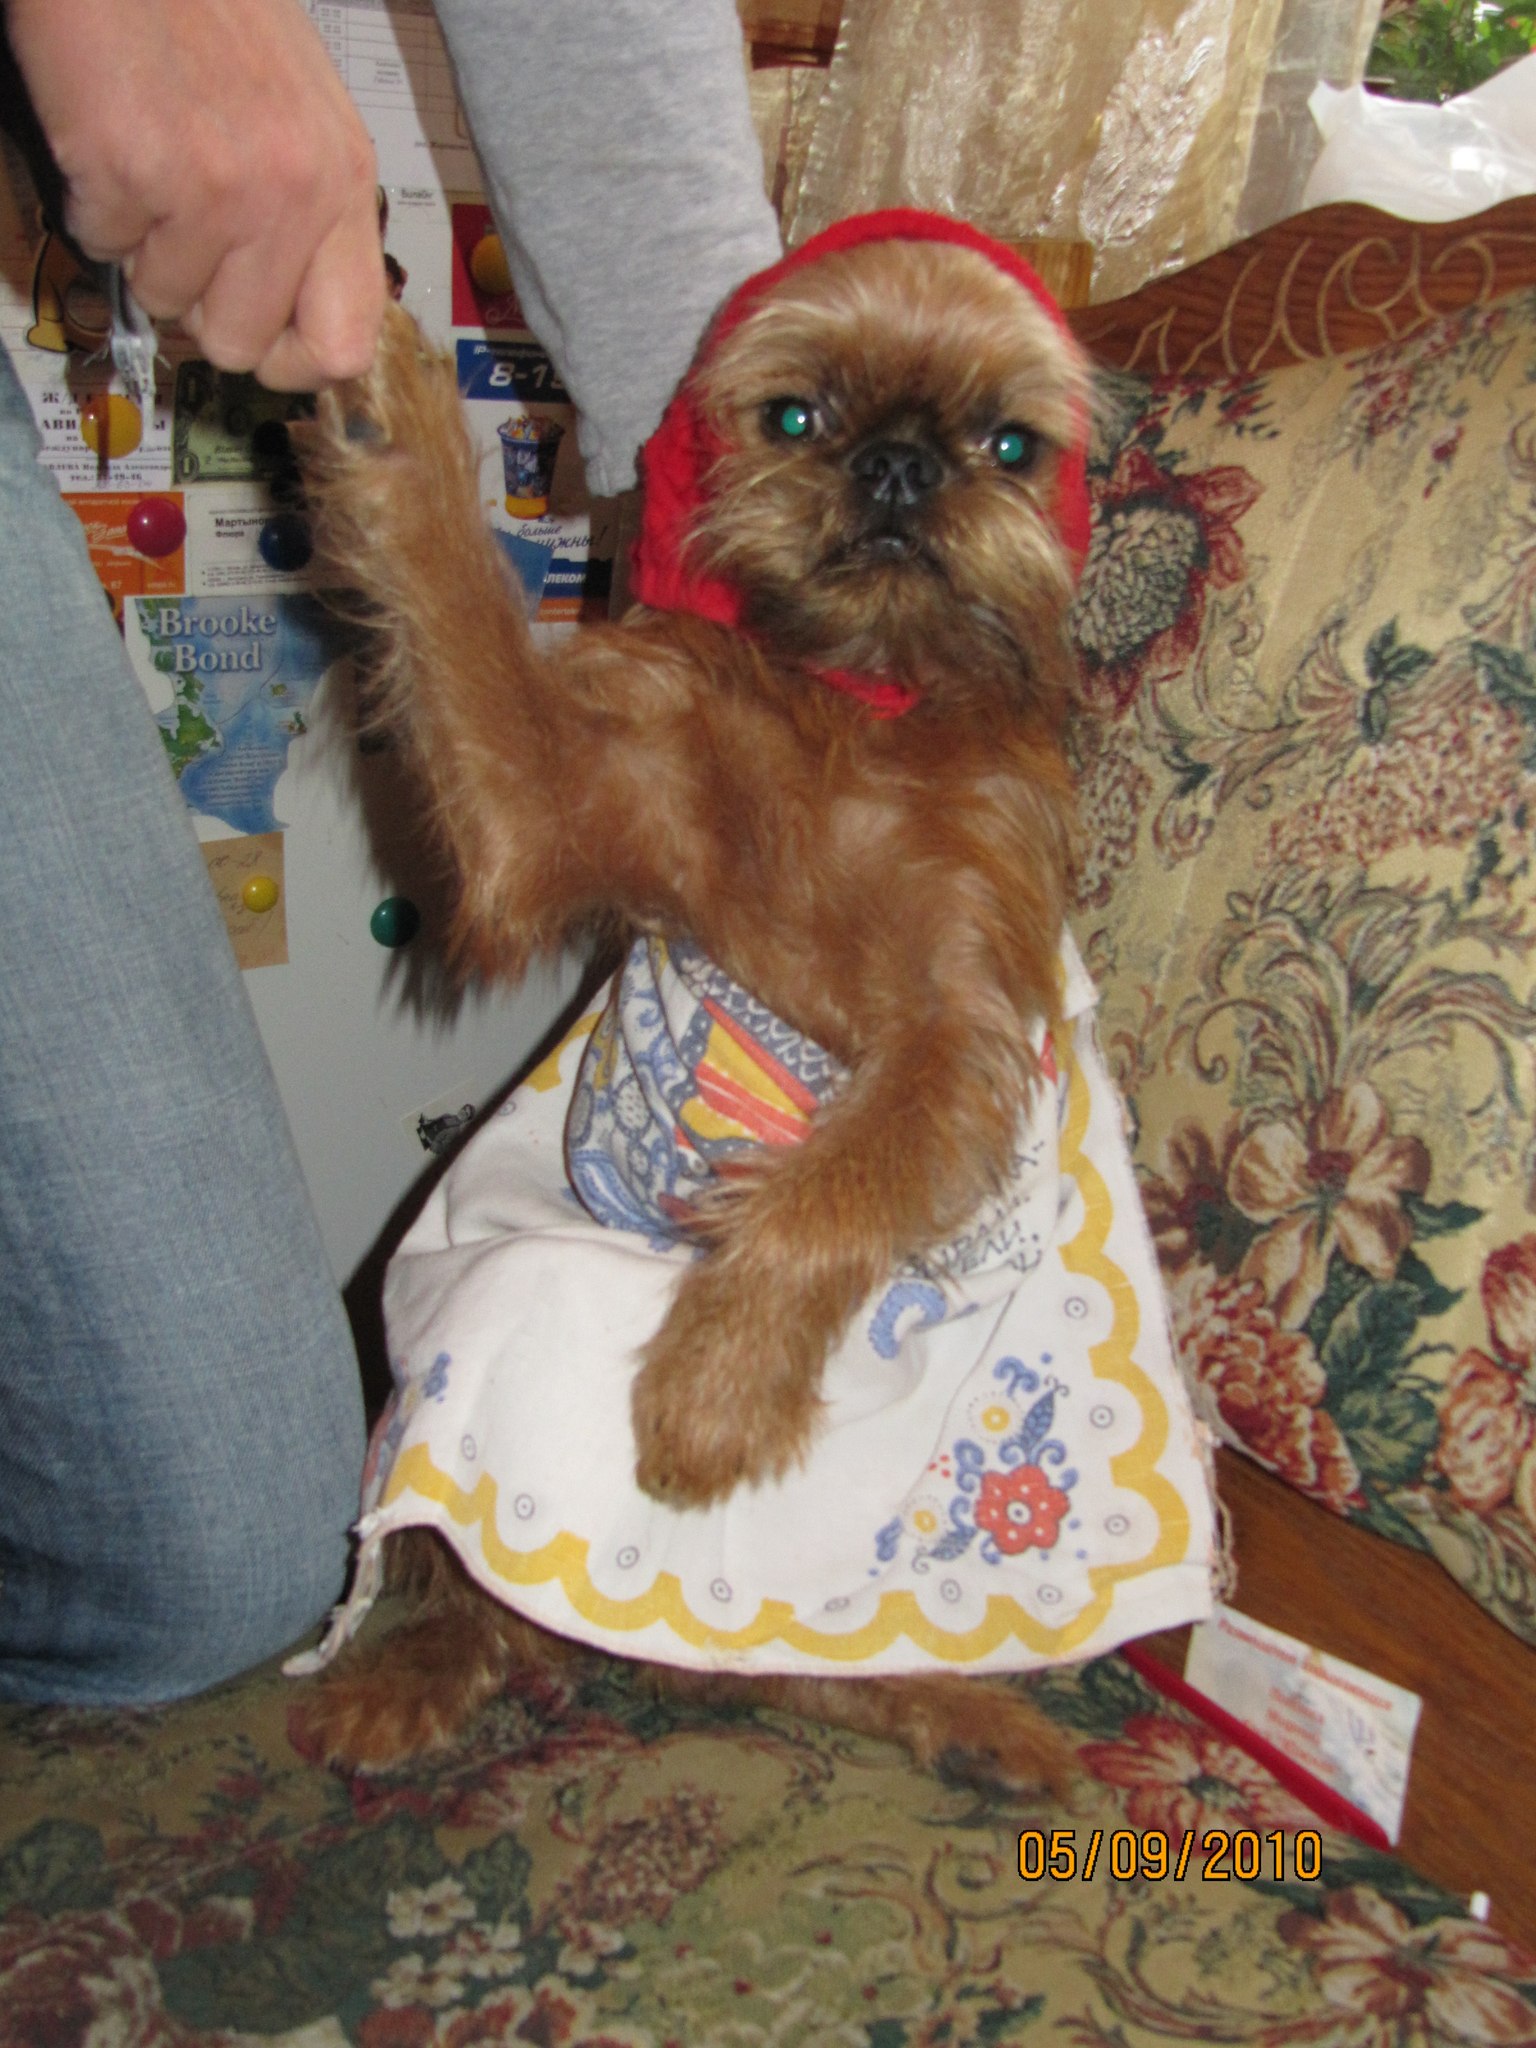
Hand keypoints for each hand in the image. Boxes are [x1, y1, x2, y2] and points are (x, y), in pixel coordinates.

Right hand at [6, 0, 385, 388]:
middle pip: (242, 343)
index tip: (262, 340)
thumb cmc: (210, 12)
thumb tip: (298, 316)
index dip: (291, 362)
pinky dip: (94, 203)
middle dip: (200, 308)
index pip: (345, 344)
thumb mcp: (301, 114)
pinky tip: (111, 136)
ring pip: (165, 299)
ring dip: (143, 245)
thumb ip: (310, 214)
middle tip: (184, 241)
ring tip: (149, 162)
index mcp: (343, 181)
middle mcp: (293, 193)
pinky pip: (103, 245)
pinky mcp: (135, 172)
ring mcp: (215, 188)